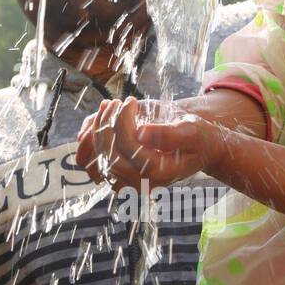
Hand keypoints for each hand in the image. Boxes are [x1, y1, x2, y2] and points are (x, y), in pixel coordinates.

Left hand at [76, 97, 215, 190]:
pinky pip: (89, 161)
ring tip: (107, 107)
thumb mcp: (192, 131)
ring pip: (92, 162)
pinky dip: (88, 139)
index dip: (123, 122)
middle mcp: (140, 183)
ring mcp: (125, 181)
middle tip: (115, 102)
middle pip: (108, 156)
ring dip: (94, 130)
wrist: (196, 148)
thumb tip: (142, 132)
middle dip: (107, 124)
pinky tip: (100, 118)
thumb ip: (170, 133)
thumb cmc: (197, 138)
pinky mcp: (115, 173)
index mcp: (159, 173)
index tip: (130, 101)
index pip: (129, 149)